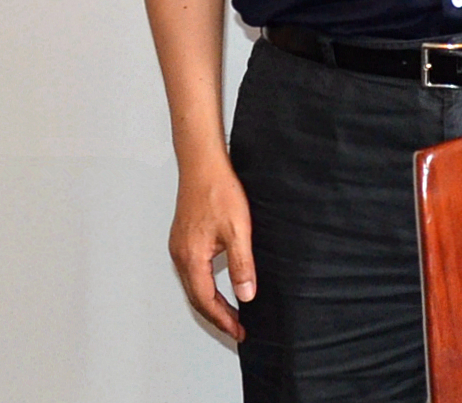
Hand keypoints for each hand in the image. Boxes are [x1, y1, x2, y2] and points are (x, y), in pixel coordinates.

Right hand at [169, 157, 254, 340]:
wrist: (202, 166)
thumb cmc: (219, 193)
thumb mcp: (238, 231)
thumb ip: (242, 264)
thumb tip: (246, 295)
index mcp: (191, 259)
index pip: (206, 301)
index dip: (223, 319)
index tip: (239, 331)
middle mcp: (180, 257)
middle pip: (196, 298)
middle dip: (216, 316)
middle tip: (236, 329)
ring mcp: (179, 248)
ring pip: (193, 286)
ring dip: (210, 302)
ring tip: (230, 313)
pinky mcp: (183, 240)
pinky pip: (192, 273)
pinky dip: (204, 286)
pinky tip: (217, 286)